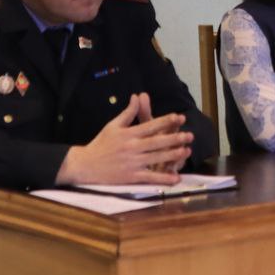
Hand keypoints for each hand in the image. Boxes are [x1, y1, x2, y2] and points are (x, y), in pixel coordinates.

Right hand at [55, 94, 192, 185]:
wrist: (84, 165)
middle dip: (175, 138)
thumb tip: (138, 96)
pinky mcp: (130, 177)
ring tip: (187, 151)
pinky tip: (176, 178)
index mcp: (128, 134)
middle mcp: (131, 147)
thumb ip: (128, 112)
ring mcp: (132, 163)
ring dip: (173, 155)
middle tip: (190, 135)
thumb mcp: (113, 125)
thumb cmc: (100, 143)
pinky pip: (150, 178)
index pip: (150, 126)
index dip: (166, 121)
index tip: (179, 117)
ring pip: (156, 158)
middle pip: (157, 142)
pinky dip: (163, 178)